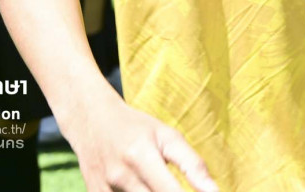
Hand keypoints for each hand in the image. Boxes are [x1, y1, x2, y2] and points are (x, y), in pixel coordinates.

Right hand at [67, 93, 216, 191]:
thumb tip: (214, 191)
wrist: (90, 120)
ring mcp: (103, 190)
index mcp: (141, 156)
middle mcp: (120, 177)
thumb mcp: (166, 136)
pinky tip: (142, 186)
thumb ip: (192, 164)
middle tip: (174, 184)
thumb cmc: (136, 127)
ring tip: (156, 181)